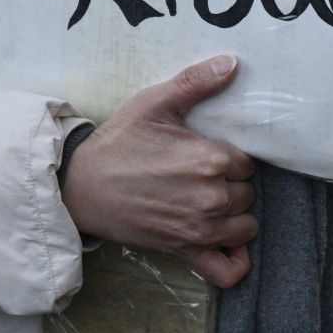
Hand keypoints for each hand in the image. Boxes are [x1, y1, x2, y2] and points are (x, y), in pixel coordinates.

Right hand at [60, 54, 256, 287]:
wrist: (83, 185)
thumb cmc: (119, 142)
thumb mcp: (154, 102)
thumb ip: (196, 82)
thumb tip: (232, 62)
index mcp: (209, 158)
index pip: (247, 161)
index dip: (230, 157)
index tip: (209, 153)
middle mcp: (212, 197)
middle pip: (248, 192)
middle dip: (232, 183)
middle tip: (204, 176)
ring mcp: (200, 229)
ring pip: (246, 226)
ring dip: (234, 215)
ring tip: (212, 202)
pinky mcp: (186, 252)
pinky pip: (228, 269)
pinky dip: (235, 260)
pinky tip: (225, 242)